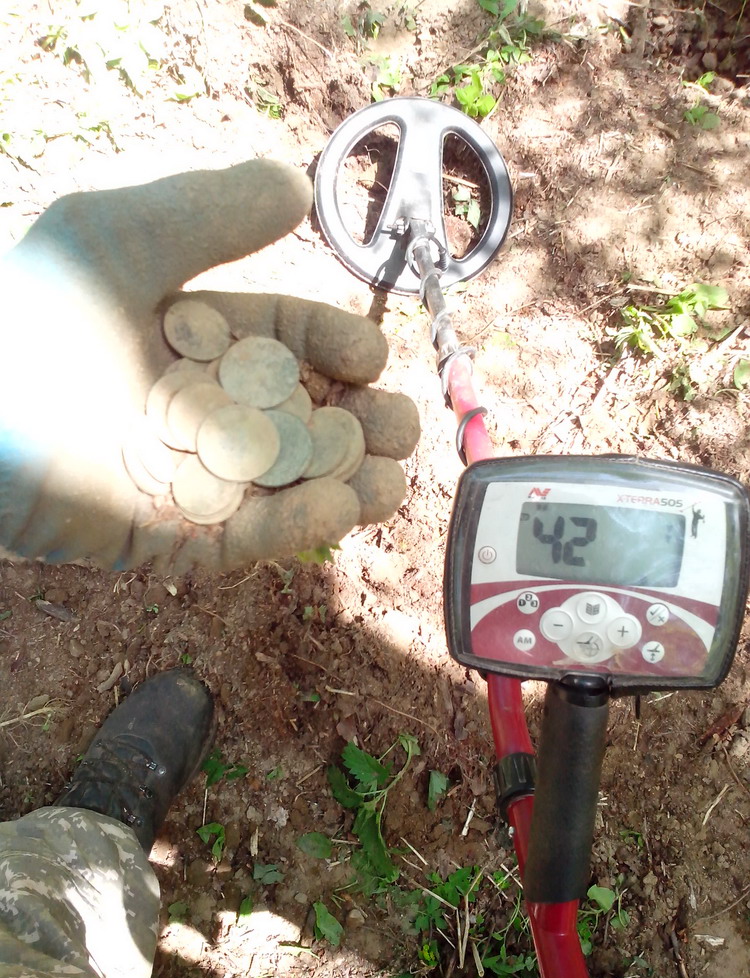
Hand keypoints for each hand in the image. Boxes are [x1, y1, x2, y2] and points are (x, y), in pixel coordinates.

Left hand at [0, 161, 418, 572]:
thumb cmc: (35, 317)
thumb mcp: (120, 238)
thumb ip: (210, 213)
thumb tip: (299, 183)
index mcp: (195, 340)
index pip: (286, 344)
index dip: (334, 349)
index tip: (369, 356)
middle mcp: (199, 408)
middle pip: (301, 420)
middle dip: (358, 424)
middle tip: (400, 427)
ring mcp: (188, 477)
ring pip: (286, 487)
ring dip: (346, 484)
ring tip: (392, 480)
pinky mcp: (168, 535)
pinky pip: (244, 539)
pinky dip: (295, 528)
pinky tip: (342, 506)